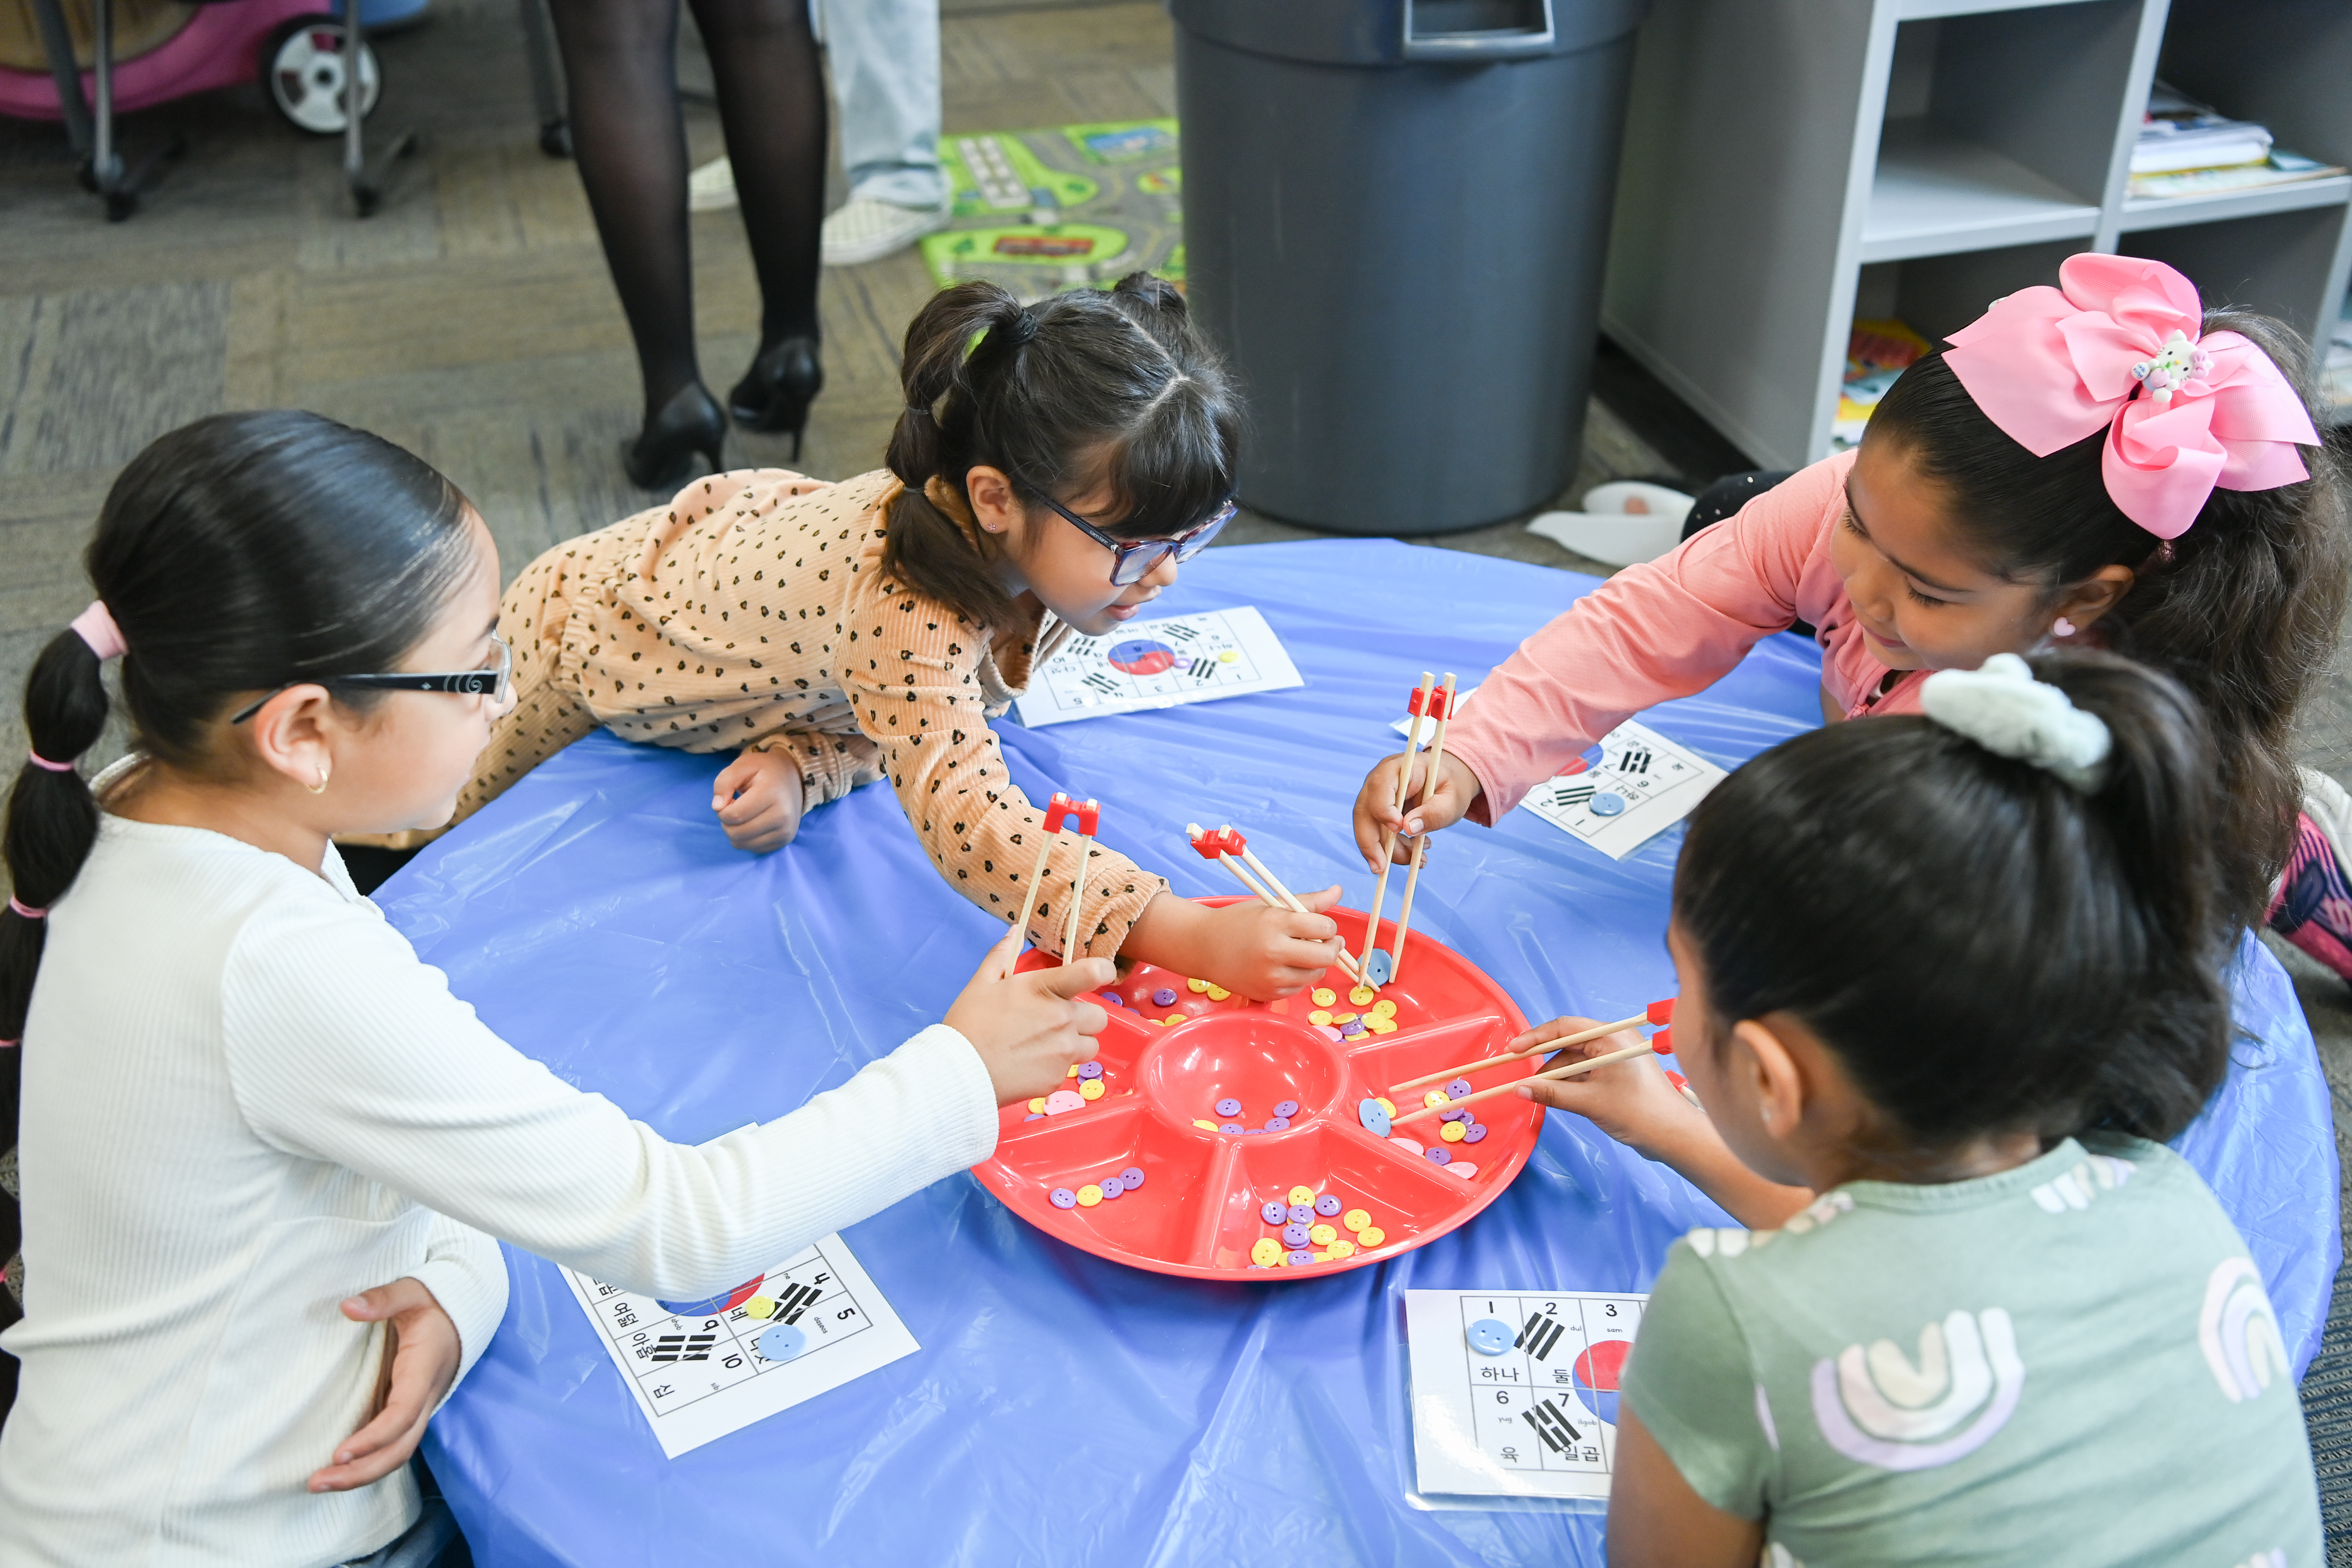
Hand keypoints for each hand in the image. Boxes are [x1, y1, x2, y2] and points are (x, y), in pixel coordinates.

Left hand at [308, 1278, 461, 1493]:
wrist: (465, 1313)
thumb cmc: (434, 1303)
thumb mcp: (411, 1292)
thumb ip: (382, 1299)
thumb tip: (347, 1307)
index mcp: (424, 1370)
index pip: (403, 1413)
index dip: (374, 1437)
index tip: (339, 1453)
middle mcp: (425, 1396)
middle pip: (400, 1448)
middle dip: (361, 1471)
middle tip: (316, 1482)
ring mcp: (420, 1407)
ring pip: (397, 1453)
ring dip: (361, 1474)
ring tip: (319, 1484)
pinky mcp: (410, 1411)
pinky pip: (393, 1446)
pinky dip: (367, 1463)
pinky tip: (338, 1470)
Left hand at [712, 748, 806, 853]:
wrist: (795, 779)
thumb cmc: (765, 770)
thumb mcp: (742, 765)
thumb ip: (724, 782)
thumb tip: (717, 807)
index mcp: (772, 793)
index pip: (734, 815)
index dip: (722, 810)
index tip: (729, 799)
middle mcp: (783, 816)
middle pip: (736, 833)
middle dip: (726, 821)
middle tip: (735, 807)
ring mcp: (785, 831)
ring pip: (741, 844)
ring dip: (735, 831)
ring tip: (744, 815)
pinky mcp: (784, 841)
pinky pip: (752, 849)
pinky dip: (746, 838)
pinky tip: (753, 823)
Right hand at [946, 924, 1113, 1105]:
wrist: (959, 1072)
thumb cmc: (969, 1024)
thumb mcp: (981, 983)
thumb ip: (1002, 954)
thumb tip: (1015, 930)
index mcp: (1045, 990)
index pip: (1092, 973)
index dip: (1103, 971)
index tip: (1099, 974)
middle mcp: (1062, 1019)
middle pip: (1100, 1017)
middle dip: (1084, 1018)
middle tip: (1058, 1021)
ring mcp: (1063, 1052)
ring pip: (1090, 1046)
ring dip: (1075, 1044)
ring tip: (1047, 1045)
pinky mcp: (1057, 1079)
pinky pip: (1069, 1069)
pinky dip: (1056, 1066)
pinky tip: (1032, 1064)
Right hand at [1130, 884, 1346, 1000]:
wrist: (1202, 947)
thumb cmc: (1237, 922)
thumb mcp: (1270, 906)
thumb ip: (1307, 901)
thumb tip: (1338, 891)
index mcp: (1275, 923)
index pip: (1323, 927)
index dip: (1328, 926)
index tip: (1321, 925)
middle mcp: (1273, 952)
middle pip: (1326, 956)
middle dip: (1332, 947)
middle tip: (1326, 941)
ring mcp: (1270, 977)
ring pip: (1316, 974)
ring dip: (1315, 963)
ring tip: (1300, 952)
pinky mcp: (1267, 994)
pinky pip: (1298, 987)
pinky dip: (1298, 977)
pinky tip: (1283, 966)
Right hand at [1353, 750, 1480, 871]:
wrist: (1449, 781)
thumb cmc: (1451, 785)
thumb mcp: (1452, 800)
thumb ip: (1433, 813)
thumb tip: (1409, 828)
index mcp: (1399, 768)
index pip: (1380, 786)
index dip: (1383, 809)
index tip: (1399, 829)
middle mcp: (1381, 781)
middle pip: (1364, 811)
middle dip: (1371, 843)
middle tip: (1381, 869)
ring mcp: (1377, 797)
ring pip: (1368, 827)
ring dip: (1386, 851)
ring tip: (1418, 860)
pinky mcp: (1380, 813)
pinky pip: (1378, 835)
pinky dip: (1392, 850)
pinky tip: (1414, 854)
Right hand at [1508, 1017, 1702, 1161]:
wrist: (1676, 1138)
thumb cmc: (1638, 1113)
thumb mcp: (1590, 1102)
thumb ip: (1552, 1093)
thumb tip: (1518, 1089)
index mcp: (1612, 1037)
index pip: (1565, 1027)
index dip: (1535, 1038)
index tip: (1513, 1051)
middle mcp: (1614, 1041)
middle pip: (1569, 1044)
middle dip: (1545, 1061)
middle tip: (1521, 1076)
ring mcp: (1617, 1058)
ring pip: (1576, 1061)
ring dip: (1556, 1076)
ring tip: (1536, 1092)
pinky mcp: (1618, 1075)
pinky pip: (1586, 1073)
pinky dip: (1570, 1083)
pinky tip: (1555, 1096)